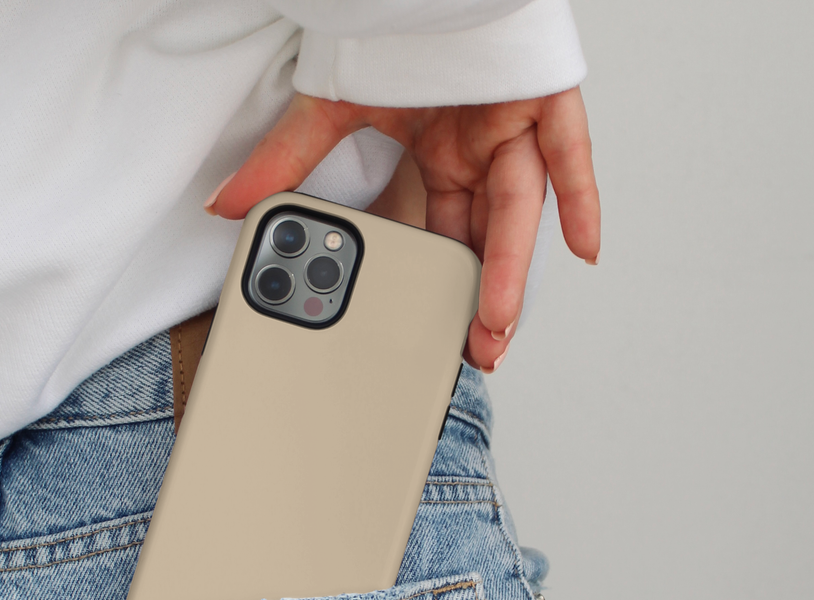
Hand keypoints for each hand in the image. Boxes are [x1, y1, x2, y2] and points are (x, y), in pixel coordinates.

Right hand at [206, 89, 598, 371]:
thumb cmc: (396, 31)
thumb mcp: (332, 106)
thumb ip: (287, 160)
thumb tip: (229, 203)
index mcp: (442, 158)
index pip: (446, 235)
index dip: (443, 285)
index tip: (437, 333)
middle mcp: (481, 152)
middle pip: (486, 238)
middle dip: (480, 298)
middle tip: (473, 353)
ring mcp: (514, 128)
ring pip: (519, 212)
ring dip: (512, 272)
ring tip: (497, 326)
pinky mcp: (544, 98)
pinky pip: (568, 156)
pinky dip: (578, 200)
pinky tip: (584, 249)